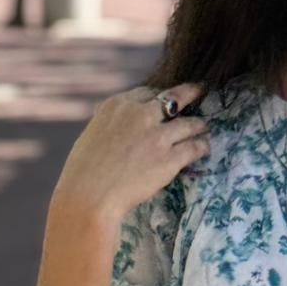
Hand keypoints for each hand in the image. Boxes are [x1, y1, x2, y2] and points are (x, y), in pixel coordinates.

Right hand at [52, 83, 209, 227]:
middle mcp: (140, 115)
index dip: (158, 97)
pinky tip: (205, 147)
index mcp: (118, 106)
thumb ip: (109, 125)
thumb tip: (115, 126)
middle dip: (190, 92)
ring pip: (189, 124)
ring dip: (199, 125)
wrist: (88, 196)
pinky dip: (201, 146)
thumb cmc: (82, 171)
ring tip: (204, 126)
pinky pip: (193, 147)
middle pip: (175, 97)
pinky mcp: (169, 158)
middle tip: (200, 89)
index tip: (165, 101)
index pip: (146, 93)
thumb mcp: (91, 134)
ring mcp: (157, 136)